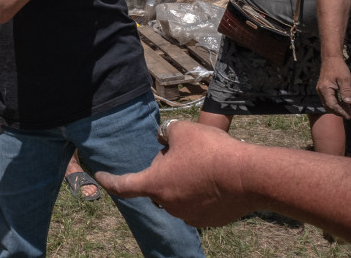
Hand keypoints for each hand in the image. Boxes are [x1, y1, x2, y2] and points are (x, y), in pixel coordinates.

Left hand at [96, 121, 257, 227]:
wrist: (250, 176)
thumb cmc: (211, 151)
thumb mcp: (182, 130)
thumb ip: (166, 133)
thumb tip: (165, 138)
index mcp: (155, 184)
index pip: (123, 185)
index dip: (109, 180)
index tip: (100, 178)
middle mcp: (168, 205)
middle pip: (158, 184)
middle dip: (166, 170)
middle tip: (185, 153)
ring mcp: (190, 216)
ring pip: (179, 194)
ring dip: (185, 181)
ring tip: (206, 164)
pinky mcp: (210, 220)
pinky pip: (199, 203)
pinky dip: (202, 192)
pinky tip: (217, 179)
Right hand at [316, 57, 350, 118]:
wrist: (331, 58)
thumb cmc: (338, 68)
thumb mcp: (345, 79)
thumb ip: (346, 91)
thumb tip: (349, 103)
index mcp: (325, 89)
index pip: (332, 105)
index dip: (341, 112)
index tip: (350, 116)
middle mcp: (320, 91)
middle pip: (329, 106)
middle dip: (339, 112)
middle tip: (350, 115)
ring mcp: (320, 90)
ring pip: (328, 104)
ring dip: (338, 108)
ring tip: (348, 110)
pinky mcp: (323, 88)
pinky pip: (328, 99)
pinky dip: (336, 103)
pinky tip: (344, 103)